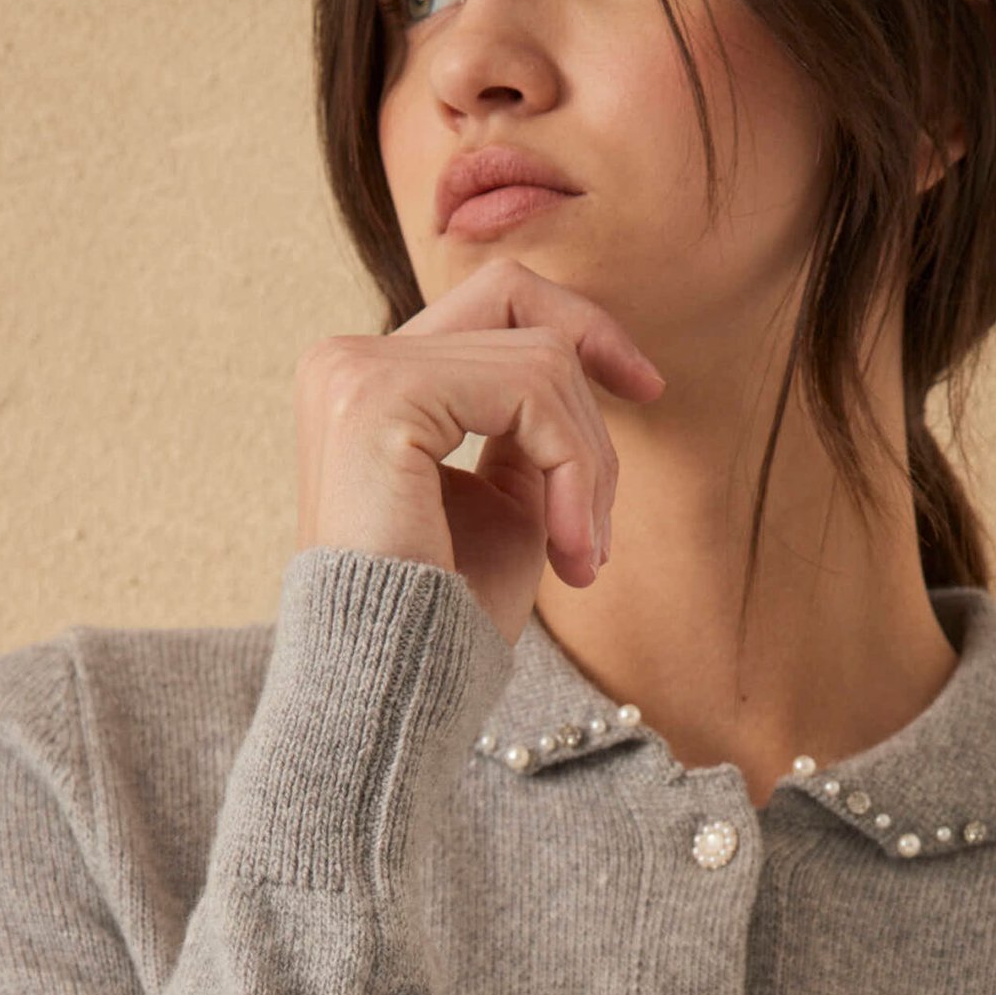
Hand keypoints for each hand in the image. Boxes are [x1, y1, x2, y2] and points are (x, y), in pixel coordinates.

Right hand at [294, 253, 666, 646]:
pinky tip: (572, 556)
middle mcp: (347, 360)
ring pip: (540, 359)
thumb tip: (583, 355)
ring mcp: (357, 371)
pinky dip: (575, 472)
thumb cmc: (449, 618)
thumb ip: (528, 428)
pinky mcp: (381, 396)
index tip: (648, 390)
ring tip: (583, 558)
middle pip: (522, 311)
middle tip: (602, 530)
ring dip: (589, 466)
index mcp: (368, 381)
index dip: (581, 329)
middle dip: (592, 413)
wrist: (396, 692)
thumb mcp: (506, 503)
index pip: (494, 302)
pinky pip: (529, 391)